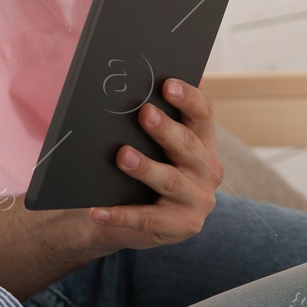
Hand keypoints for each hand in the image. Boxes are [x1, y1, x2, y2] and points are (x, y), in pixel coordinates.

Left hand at [86, 78, 223, 248]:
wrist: (135, 217)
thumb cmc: (147, 165)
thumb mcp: (155, 142)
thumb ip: (156, 115)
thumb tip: (141, 79)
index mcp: (204, 141)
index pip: (203, 114)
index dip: (188, 98)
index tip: (168, 85)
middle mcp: (208, 170)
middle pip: (188, 146)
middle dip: (166, 130)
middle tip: (144, 113)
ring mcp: (198, 200)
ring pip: (170, 181)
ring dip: (146, 168)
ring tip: (122, 156)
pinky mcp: (181, 226)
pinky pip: (146, 219)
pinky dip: (120, 215)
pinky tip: (98, 210)